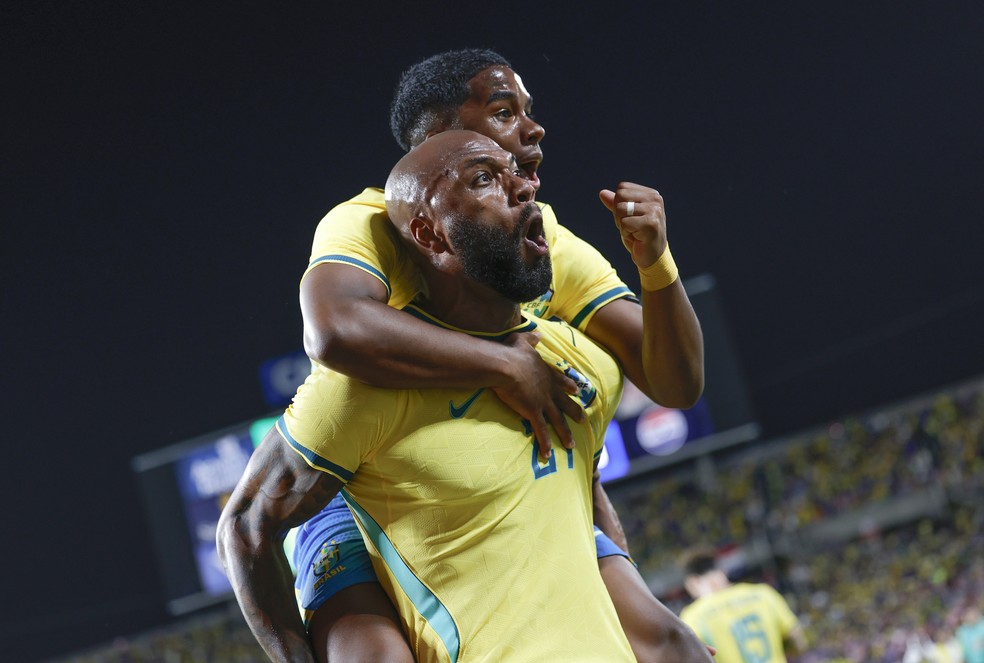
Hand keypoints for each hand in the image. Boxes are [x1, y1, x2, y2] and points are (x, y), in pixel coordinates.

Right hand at [492, 332, 584, 458]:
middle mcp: (548, 388)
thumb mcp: (522, 341)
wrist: (505, 365)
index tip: (578, 391)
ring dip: (565, 434)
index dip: (569, 387)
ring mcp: (543, 402)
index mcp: (545, 372)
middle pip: (564, 403)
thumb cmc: (510, 352)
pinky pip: (541, 431)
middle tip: (584, 420)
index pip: (561, 381)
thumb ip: (531, 339)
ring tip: (572, 445)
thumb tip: (538, 334)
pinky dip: (545, 443)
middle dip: (574, 412)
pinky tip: (548, 455)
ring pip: (558, 421)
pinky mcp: (534, 412)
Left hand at [598, 183, 667, 268]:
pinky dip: (625, 233)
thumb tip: (602, 192)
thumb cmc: (639, 237)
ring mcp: (654, 211)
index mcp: (651, 194)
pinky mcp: (651, 224)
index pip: (622, 188)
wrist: (652, 257)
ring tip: (633, 232)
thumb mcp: (625, 217)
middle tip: (630, 226)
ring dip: (622, 224)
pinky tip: (637, 238)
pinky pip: (624, 223)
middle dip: (618, 214)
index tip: (630, 217)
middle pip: (620, 196)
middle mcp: (655, 199)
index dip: (618, 204)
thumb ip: (615, 204)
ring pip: (621, 209)